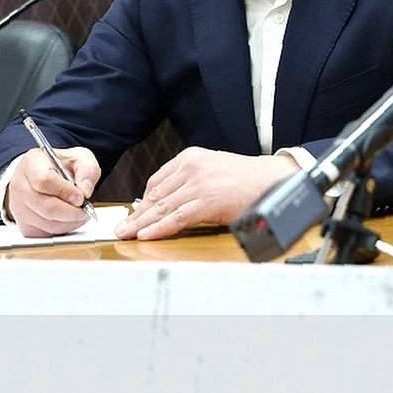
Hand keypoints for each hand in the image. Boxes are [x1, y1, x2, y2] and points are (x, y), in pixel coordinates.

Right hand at [5, 146, 100, 237]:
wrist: (44, 175)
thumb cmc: (60, 166)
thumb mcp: (79, 158)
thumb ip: (87, 169)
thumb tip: (85, 190)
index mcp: (31, 163)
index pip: (44, 180)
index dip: (65, 192)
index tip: (80, 196)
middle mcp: (20, 185)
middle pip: (46, 207)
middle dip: (72, 211)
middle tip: (85, 209)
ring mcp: (19, 207)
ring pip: (47, 223)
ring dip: (70, 222)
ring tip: (80, 213)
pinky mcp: (23, 224)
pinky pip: (45, 233)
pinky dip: (63, 230)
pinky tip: (69, 219)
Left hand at [114, 147, 298, 240]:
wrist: (271, 180)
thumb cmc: (244, 179)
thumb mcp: (212, 169)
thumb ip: (189, 180)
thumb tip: (165, 201)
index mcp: (190, 157)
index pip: (157, 181)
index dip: (142, 202)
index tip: (132, 215)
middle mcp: (191, 167)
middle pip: (156, 195)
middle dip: (137, 215)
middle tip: (121, 228)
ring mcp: (199, 184)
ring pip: (162, 207)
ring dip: (142, 224)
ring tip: (127, 235)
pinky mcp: (207, 201)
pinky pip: (177, 218)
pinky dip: (159, 228)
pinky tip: (147, 235)